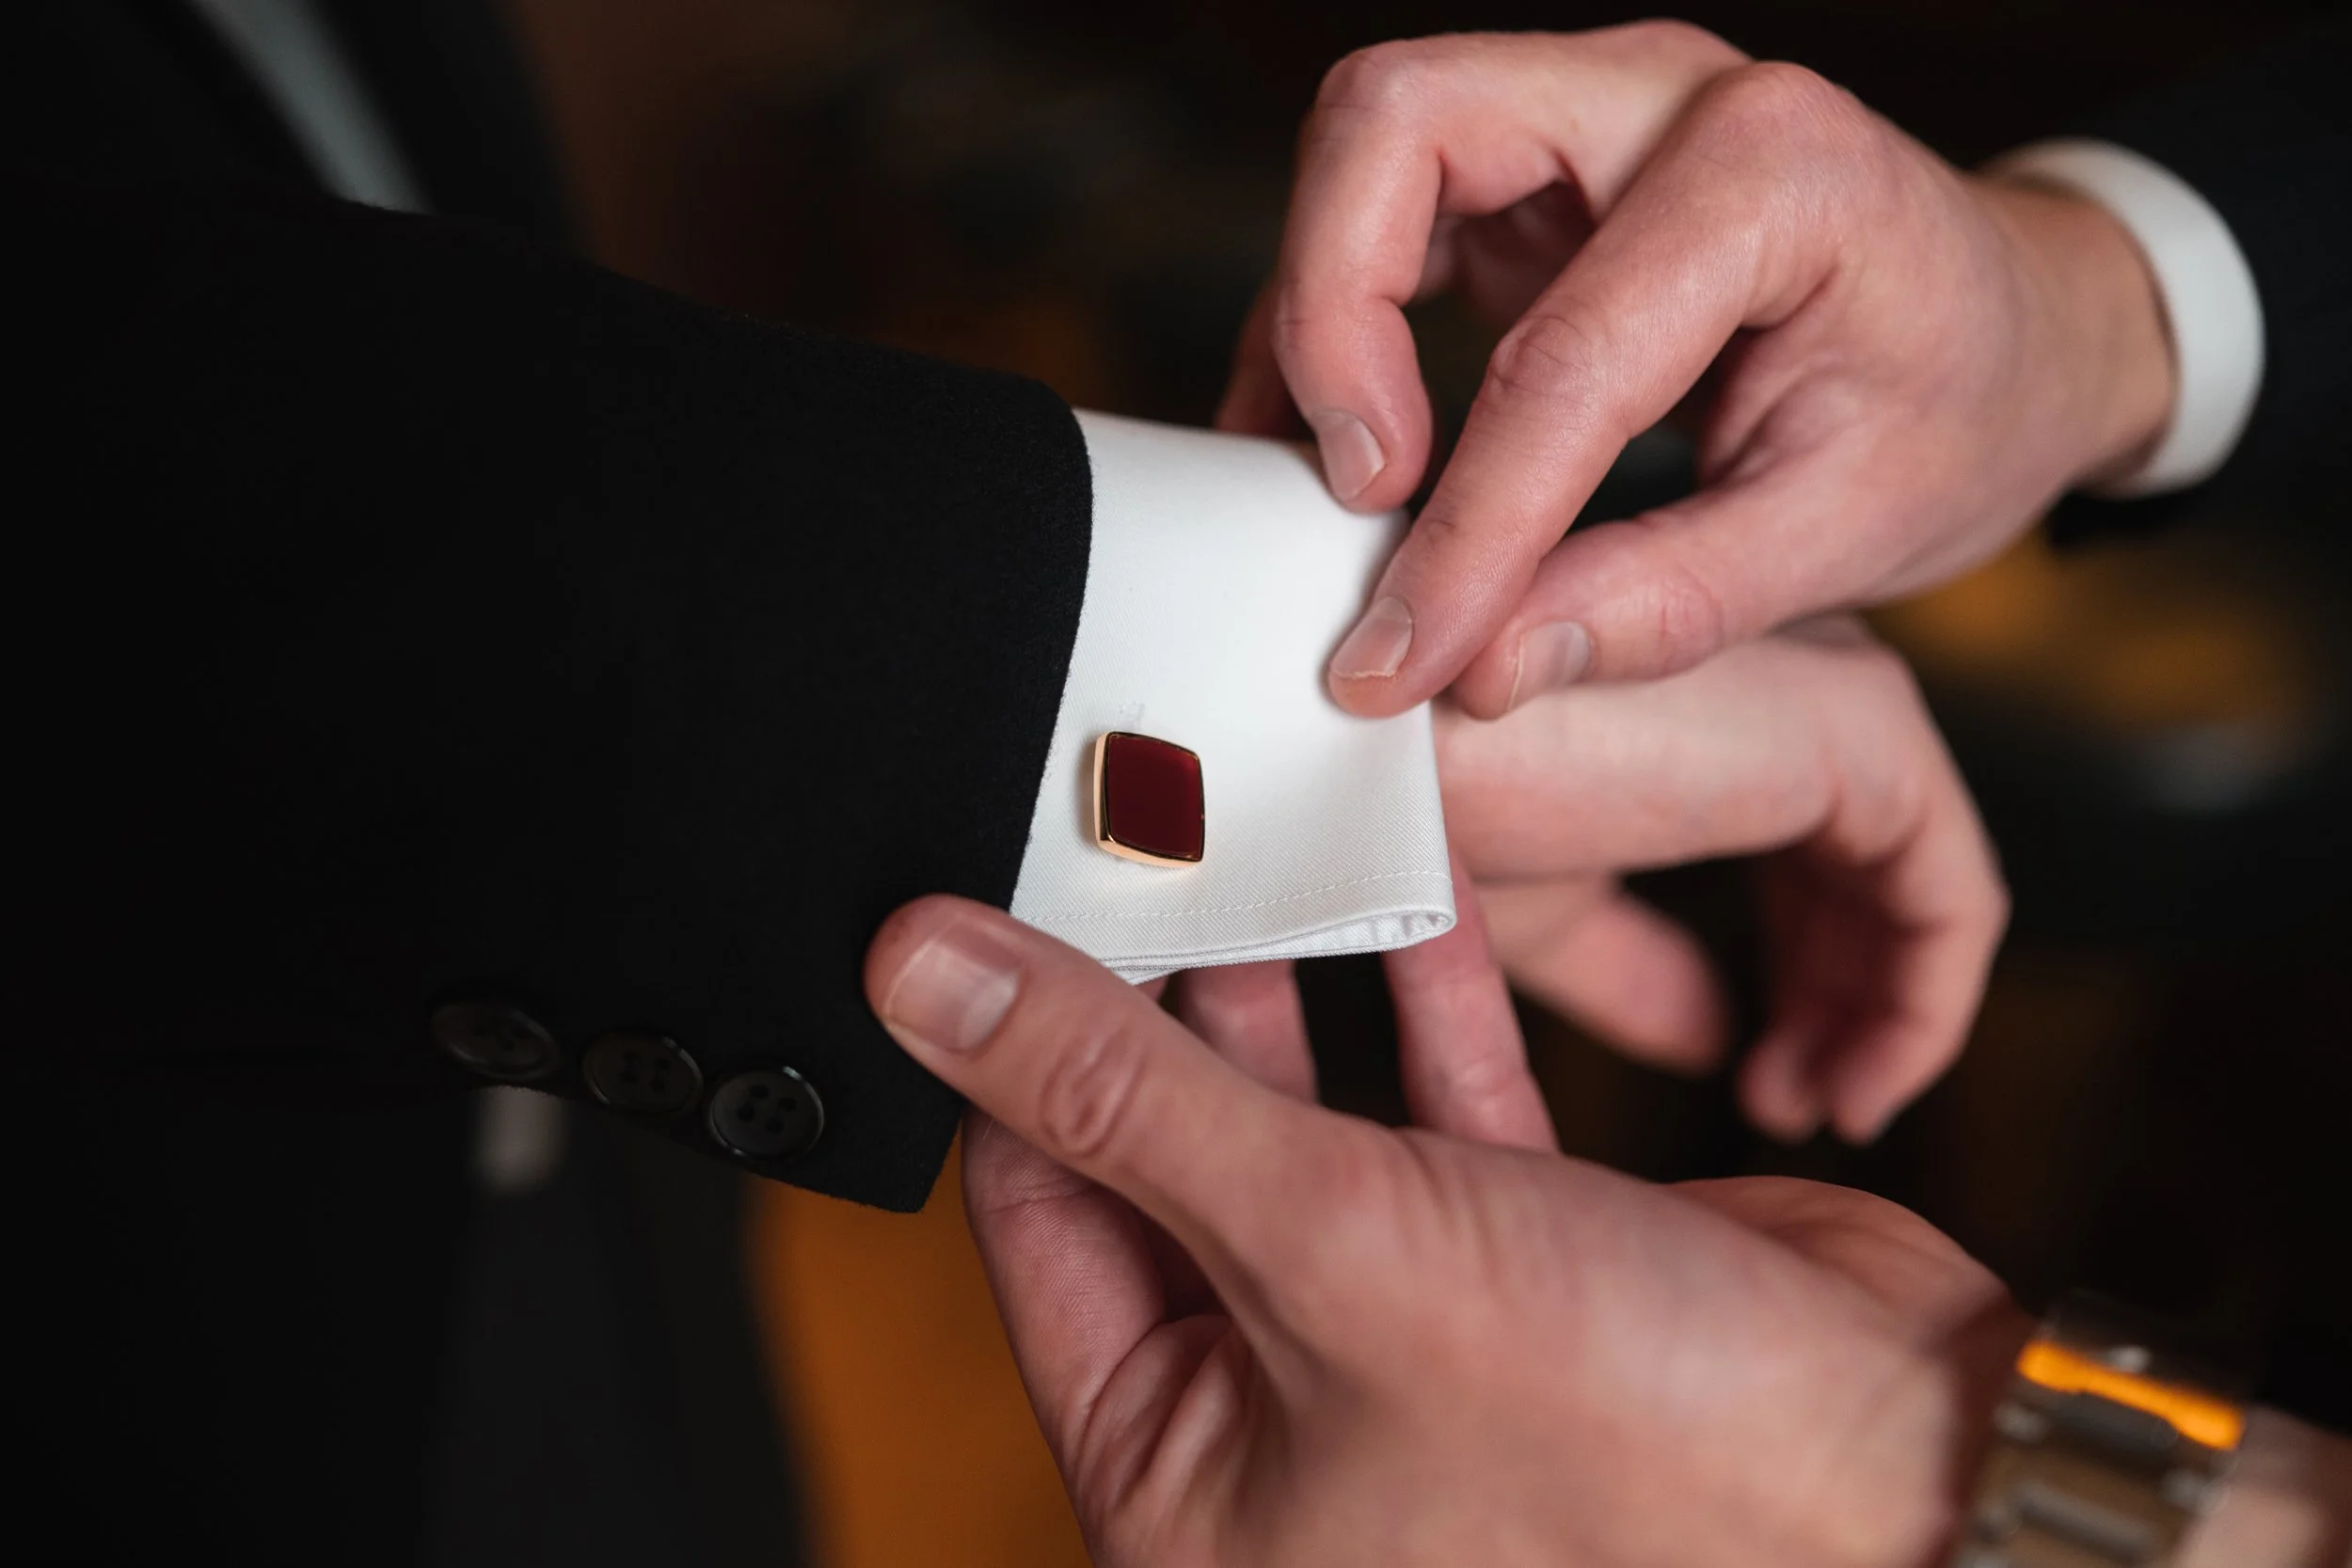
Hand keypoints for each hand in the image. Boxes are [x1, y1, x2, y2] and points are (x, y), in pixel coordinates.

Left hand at [864, 895, 2027, 1567]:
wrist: (1911, 1461)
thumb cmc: (1635, 1443)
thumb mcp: (1326, 1244)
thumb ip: (1118, 1096)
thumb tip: (927, 981)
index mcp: (1183, 1481)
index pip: (1040, 1222)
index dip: (1011, 1055)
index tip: (992, 905)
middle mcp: (1282, 1418)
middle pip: (1166, 1157)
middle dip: (1158, 997)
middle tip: (1131, 837)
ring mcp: (1404, 1329)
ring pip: (1304, 1118)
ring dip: (1291, 979)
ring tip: (1246, 830)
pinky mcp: (1518, 1257)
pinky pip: (1431, 1107)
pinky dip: (1418, 999)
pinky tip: (1394, 880)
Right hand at [1218, 24, 2175, 714]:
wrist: (2021, 328)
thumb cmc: (1965, 412)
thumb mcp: (1851, 533)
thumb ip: (1666, 603)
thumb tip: (1481, 669)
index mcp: (1779, 175)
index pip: (1564, 355)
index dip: (1468, 526)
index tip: (1399, 659)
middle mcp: (1665, 98)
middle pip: (1396, 126)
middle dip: (1330, 312)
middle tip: (1360, 488)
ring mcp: (1590, 116)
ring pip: (1369, 145)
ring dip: (1320, 313)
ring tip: (1346, 484)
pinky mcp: (1538, 171)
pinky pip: (1386, 210)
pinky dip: (1339, 325)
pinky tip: (1352, 453)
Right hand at [1439, 618, 2005, 1142]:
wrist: (1375, 751)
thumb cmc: (1417, 803)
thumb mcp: (1536, 907)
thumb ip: (1629, 965)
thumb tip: (1710, 1035)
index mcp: (1704, 697)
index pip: (1798, 843)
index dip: (1791, 969)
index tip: (1755, 1078)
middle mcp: (1780, 674)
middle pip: (1863, 863)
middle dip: (1842, 995)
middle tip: (1790, 1103)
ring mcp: (1827, 692)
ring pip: (1918, 880)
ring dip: (1884, 1013)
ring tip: (1824, 1107)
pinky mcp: (1865, 732)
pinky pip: (1952, 895)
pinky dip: (1922, 1007)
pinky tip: (1860, 1088)